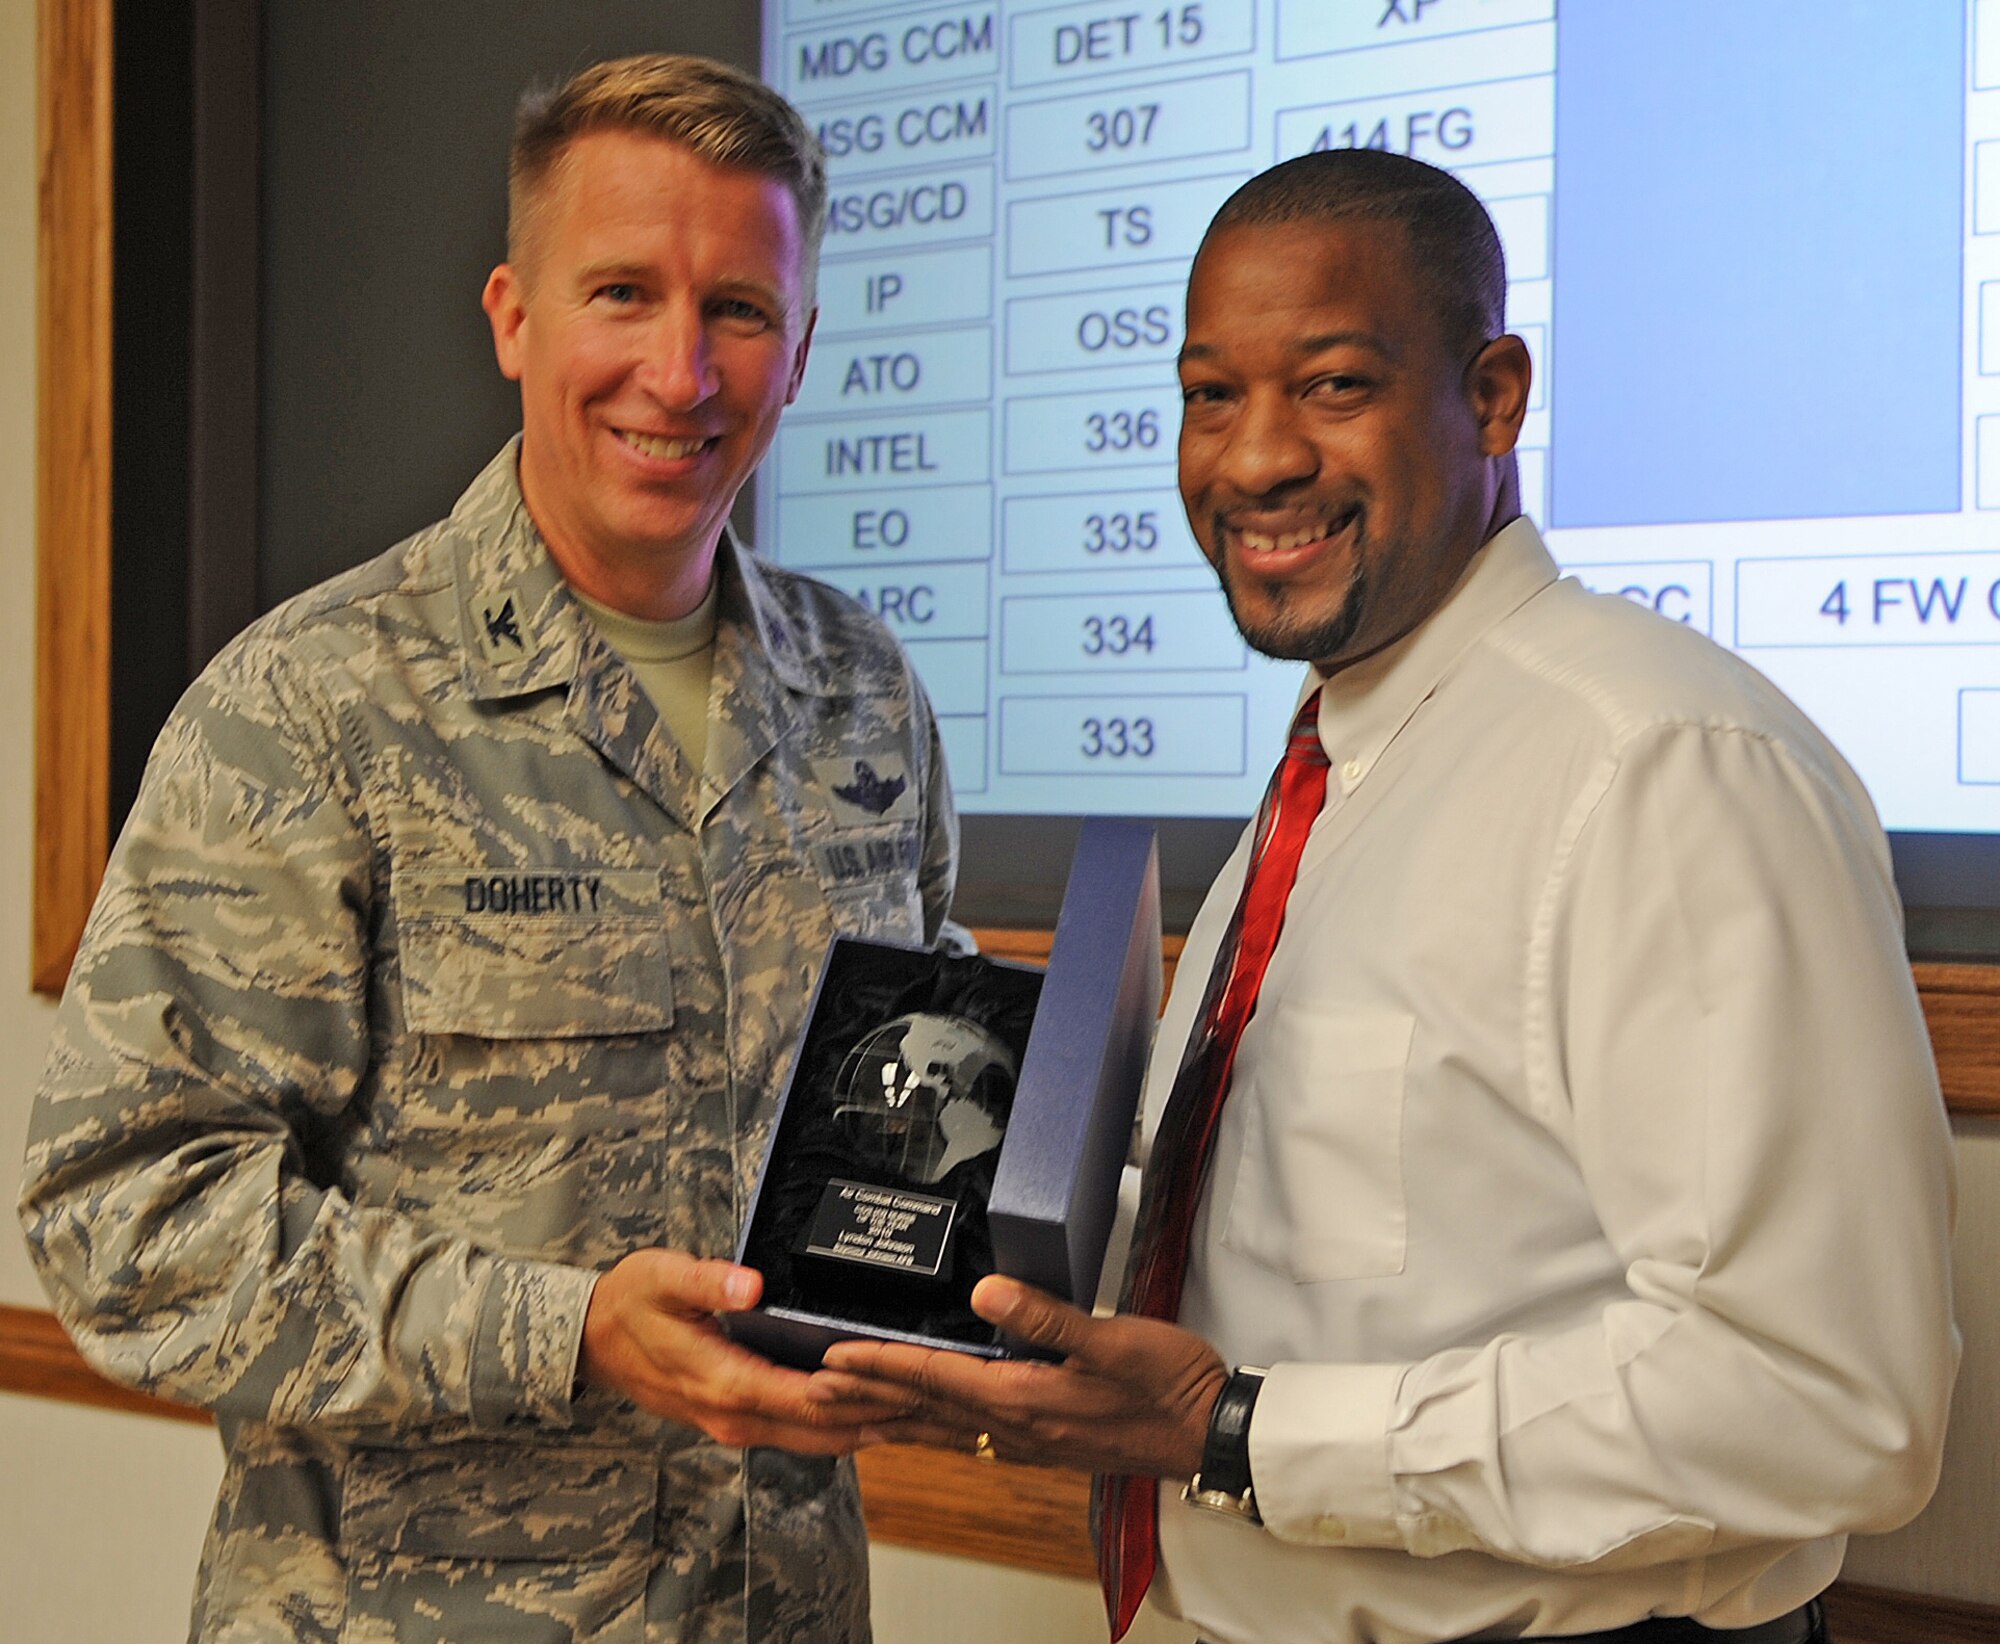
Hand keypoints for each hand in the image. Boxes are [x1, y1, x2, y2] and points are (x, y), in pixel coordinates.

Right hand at [578, 1248, 905, 1452]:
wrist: (591, 1340)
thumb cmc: (630, 1303)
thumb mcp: (661, 1277)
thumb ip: (706, 1280)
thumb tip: (750, 1284)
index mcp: (726, 1382)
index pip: (811, 1399)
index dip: (864, 1394)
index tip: (913, 1383)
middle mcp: (736, 1416)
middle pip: (827, 1430)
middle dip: (884, 1419)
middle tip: (942, 1405)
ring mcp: (737, 1424)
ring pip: (819, 1439)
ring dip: (870, 1427)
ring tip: (926, 1410)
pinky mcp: (739, 1420)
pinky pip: (802, 1432)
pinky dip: (843, 1424)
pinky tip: (878, 1407)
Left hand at [810, 1274, 1227, 1476]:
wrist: (1209, 1432)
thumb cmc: (1168, 1385)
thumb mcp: (1110, 1340)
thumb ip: (1045, 1316)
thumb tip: (985, 1291)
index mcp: (1023, 1399)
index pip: (934, 1380)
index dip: (879, 1365)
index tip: (831, 1358)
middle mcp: (1016, 1426)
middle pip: (924, 1409)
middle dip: (867, 1396)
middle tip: (813, 1391)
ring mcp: (1030, 1437)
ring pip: (942, 1427)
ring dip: (892, 1415)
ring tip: (850, 1410)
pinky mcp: (1046, 1437)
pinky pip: (969, 1433)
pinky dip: (932, 1425)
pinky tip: (926, 1422)